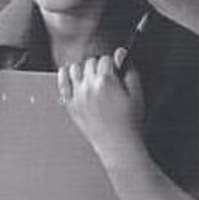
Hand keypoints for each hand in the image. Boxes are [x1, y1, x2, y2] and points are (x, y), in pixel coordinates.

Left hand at [57, 48, 144, 165]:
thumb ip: (129, 71)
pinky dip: (63, 76)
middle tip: (105, 75)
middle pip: (90, 62)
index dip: (112, 63)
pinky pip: (62, 84)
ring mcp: (78, 95)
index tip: (114, 69)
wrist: (118, 145)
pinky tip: (67, 73)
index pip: (105, 59)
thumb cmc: (129, 123)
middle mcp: (89, 86)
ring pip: (75, 69)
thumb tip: (121, 54)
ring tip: (89, 75)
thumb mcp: (137, 94)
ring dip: (82, 69)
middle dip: (98, 65)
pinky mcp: (71, 105)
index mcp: (106, 81)